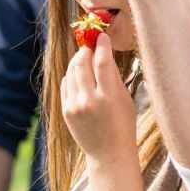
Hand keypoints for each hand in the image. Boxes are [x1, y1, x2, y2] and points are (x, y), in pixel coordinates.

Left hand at [59, 30, 135, 162]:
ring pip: (71, 72)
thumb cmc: (122, 125)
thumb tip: (103, 53)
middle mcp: (89, 100)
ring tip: (85, 57)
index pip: (102, 62)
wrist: (109, 154)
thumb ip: (113, 76)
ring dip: (78, 60)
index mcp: (109, 97)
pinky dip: (71, 75)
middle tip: (91, 45)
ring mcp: (75, 106)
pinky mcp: (66, 111)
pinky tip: (79, 74)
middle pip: (82, 63)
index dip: (101, 44)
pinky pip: (65, 84)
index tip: (102, 36)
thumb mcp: (124, 99)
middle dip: (86, 50)